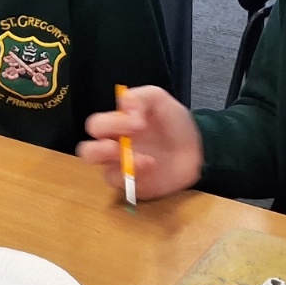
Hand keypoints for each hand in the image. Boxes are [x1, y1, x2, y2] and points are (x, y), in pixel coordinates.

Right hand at [77, 85, 201, 200]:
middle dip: (101, 150)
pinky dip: (137, 176)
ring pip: (104, 174)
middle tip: (121, 146)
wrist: (197, 147)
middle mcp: (113, 148)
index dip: (111, 124)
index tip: (139, 123)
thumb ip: (139, 97)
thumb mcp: (157, 99)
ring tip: (142, 159)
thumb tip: (125, 109)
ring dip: (122, 166)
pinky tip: (152, 166)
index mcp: (114, 126)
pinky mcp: (135, 186)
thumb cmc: (172, 122)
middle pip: (88, 153)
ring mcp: (123, 170)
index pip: (96, 126)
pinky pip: (126, 187)